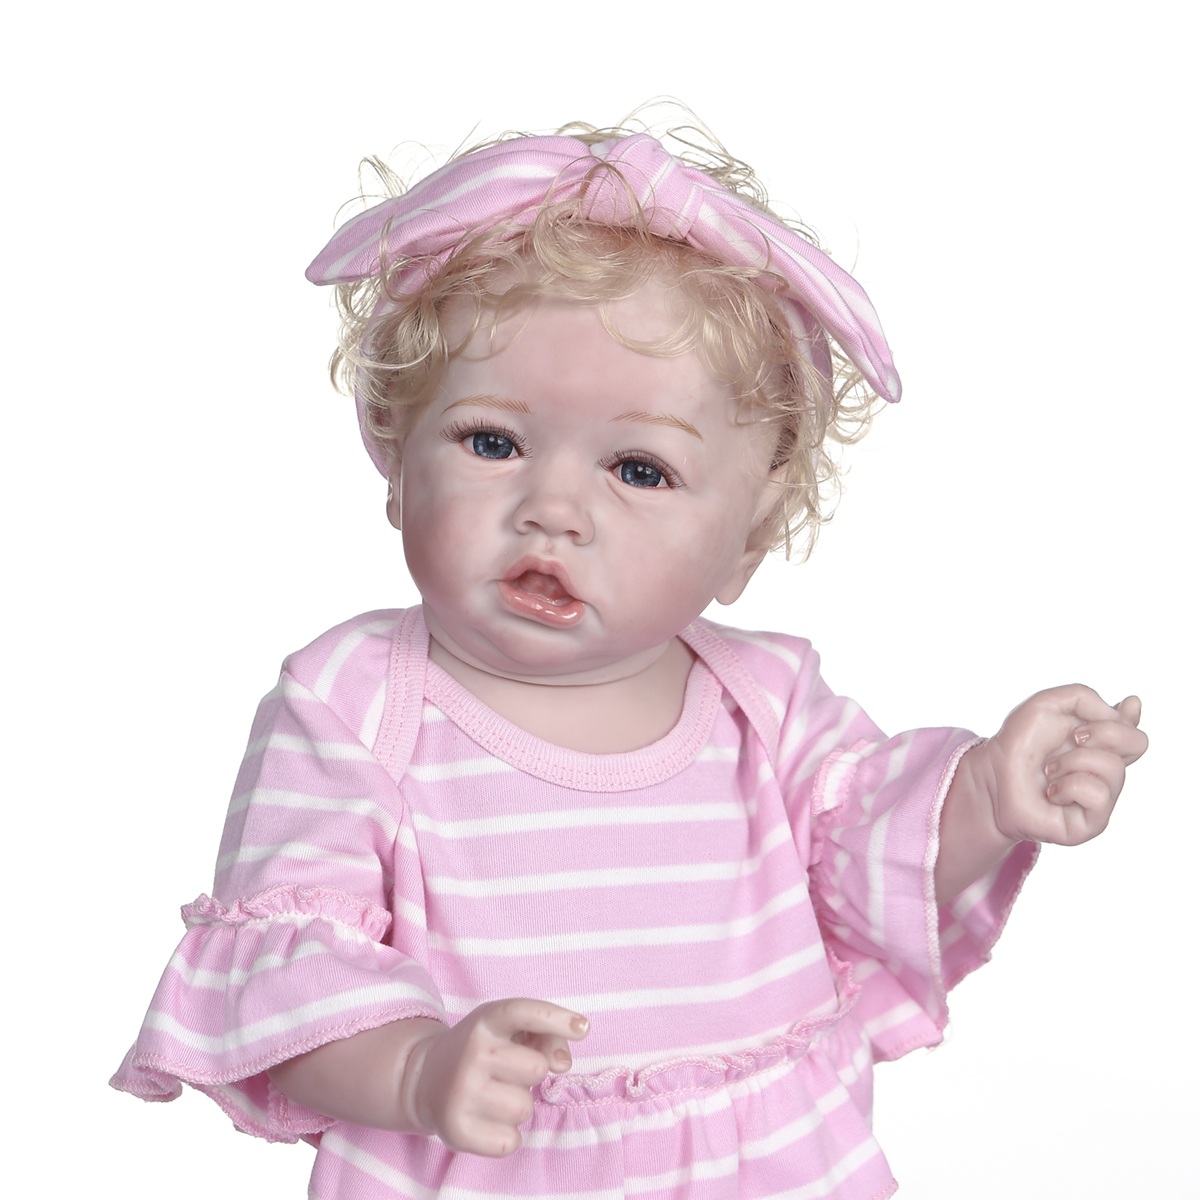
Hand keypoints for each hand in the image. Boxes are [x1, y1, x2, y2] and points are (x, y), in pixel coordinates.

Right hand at [400, 998, 588, 1156]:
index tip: (583, 1028)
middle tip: (507, 1071)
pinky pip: (511, 1142)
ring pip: (525, 1108)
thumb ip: (546, 1035)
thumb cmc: (483, 1052)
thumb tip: (563, 1063)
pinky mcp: (456, 1130)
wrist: (425, 1078)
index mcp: (486, 1021)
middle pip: (536, 1068)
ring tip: (494, 1095)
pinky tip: (487, 1119)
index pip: (522, 1011)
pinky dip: (507, 1137)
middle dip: (531, 1073)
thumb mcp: (508, 1031)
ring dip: (518, 1105)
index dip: (555, 1017)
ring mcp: (461, 1091)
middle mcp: (472, 1052)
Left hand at [981, 685, 1146, 844]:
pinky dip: (1069, 786)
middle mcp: (1105, 770)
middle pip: (1138, 743)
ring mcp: (1101, 798)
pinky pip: (1098, 796)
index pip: (1134, 731)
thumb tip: (1121, 713)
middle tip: (1073, 737)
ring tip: (1050, 770)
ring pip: (1113, 768)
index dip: (1131, 717)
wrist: (994, 774)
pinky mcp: (1092, 822)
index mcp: (1101, 744)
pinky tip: (1052, 792)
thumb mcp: (1047, 705)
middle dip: (1104, 732)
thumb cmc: (1019, 743)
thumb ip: (1084, 697)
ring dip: (1073, 761)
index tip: (1123, 705)